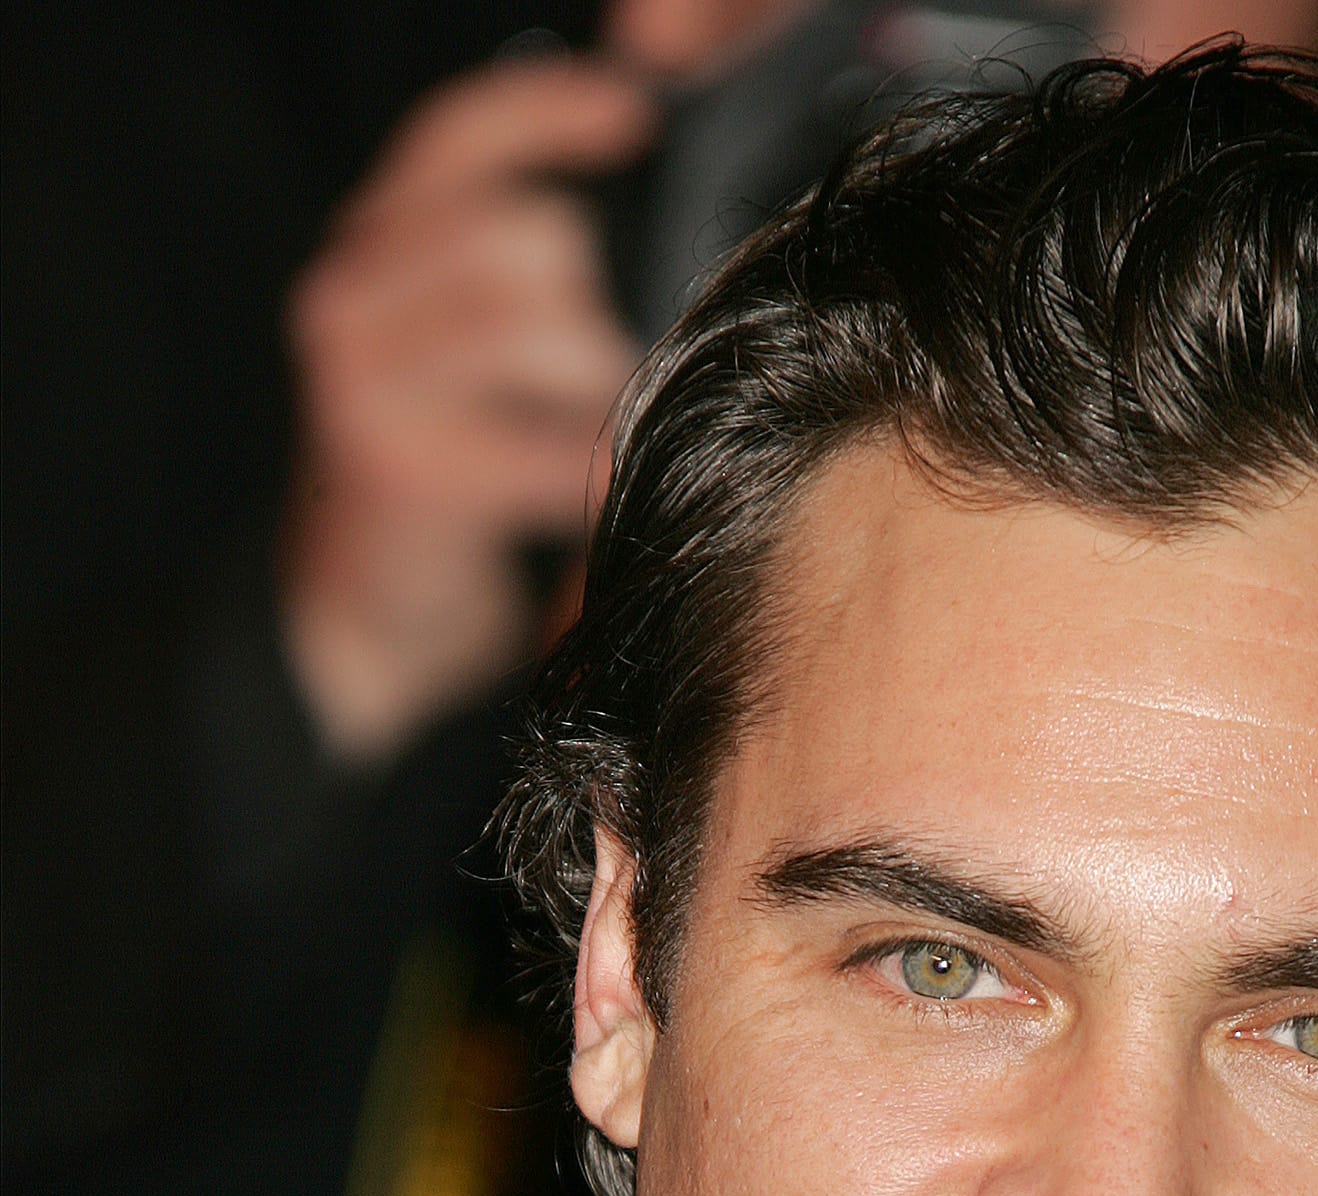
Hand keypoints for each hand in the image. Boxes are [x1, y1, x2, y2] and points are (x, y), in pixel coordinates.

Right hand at [282, 53, 653, 759]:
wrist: (354, 628)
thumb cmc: (434, 490)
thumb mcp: (449, 360)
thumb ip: (499, 284)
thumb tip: (611, 236)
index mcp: (367, 256)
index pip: (455, 139)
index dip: (546, 111)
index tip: (633, 118)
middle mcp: (350, 301)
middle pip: (526, 236)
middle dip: (590, 306)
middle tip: (581, 381)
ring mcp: (367, 385)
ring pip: (543, 326)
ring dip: (595, 388)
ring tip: (570, 436)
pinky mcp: (404, 472)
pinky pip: (550, 448)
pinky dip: (587, 474)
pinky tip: (580, 495)